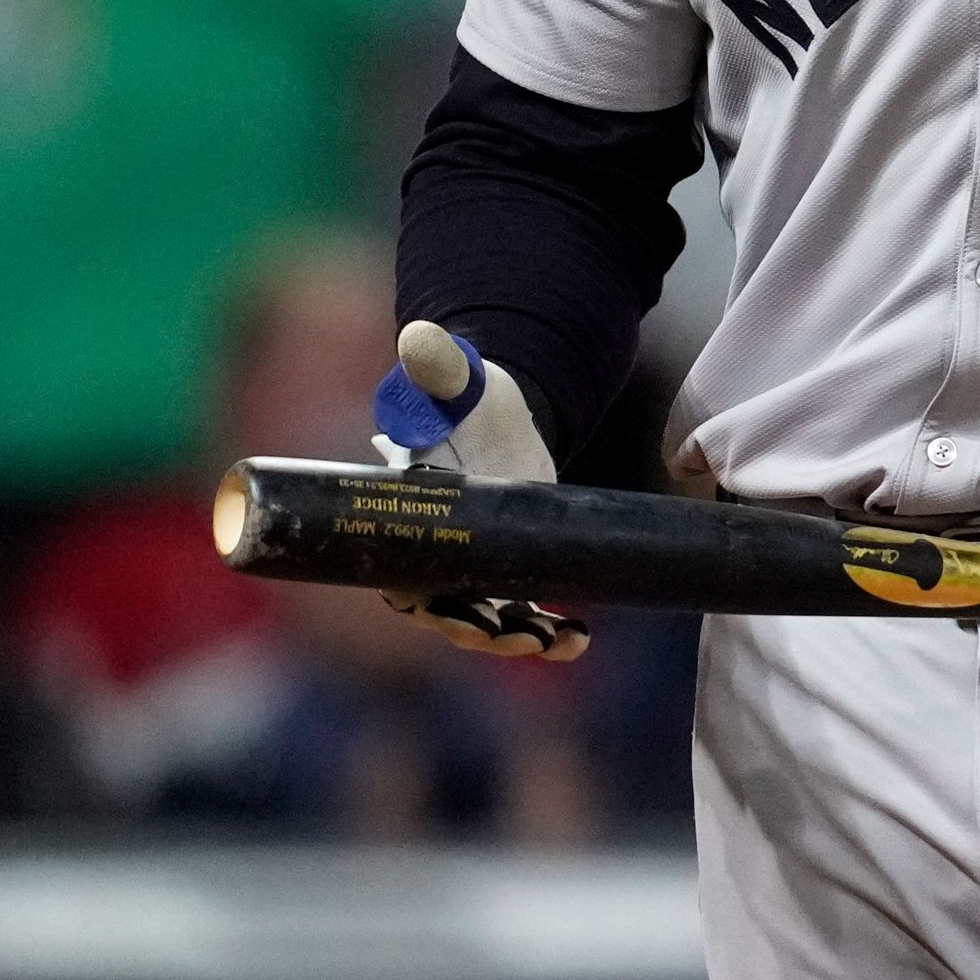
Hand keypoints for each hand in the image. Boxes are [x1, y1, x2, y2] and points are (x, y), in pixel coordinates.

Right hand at [371, 321, 588, 662]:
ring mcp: (474, 566)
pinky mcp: (511, 568)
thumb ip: (436, 367)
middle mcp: (435, 551)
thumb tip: (418, 337)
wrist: (499, 415)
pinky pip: (524, 611)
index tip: (450, 610)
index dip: (422, 601)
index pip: (401, 573)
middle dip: (477, 630)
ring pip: (488, 620)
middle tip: (514, 636)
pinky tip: (578, 639)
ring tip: (560, 641)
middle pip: (446, 609)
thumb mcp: (453, 381)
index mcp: (407, 518)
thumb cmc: (465, 398)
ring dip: (519, 640)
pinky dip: (548, 631)